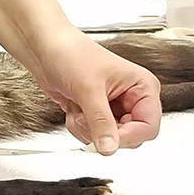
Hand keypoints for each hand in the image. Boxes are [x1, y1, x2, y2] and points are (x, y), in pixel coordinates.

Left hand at [25, 33, 160, 154]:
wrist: (45, 47)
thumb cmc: (70, 53)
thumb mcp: (89, 89)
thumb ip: (101, 122)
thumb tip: (109, 148)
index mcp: (143, 87)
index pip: (148, 127)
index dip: (128, 137)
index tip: (107, 139)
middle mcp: (132, 99)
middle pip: (129, 137)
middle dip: (103, 131)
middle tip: (87, 116)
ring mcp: (114, 108)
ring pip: (109, 140)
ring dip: (87, 129)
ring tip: (78, 107)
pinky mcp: (96, 113)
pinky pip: (93, 136)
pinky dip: (79, 127)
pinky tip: (73, 108)